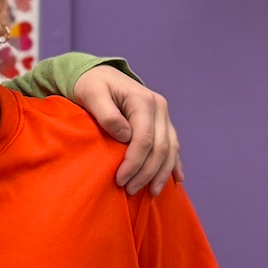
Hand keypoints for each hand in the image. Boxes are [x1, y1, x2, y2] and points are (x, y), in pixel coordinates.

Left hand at [72, 65, 183, 195]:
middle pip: (160, 148)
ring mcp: (163, 115)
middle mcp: (159, 107)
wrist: (99, 75)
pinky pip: (174, 145)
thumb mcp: (92, 95)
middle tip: (130, 190)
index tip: (120, 180)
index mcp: (143, 100)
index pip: (144, 139)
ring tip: (151, 192)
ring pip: (171, 149)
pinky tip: (176, 180)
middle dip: (146, 173)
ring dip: (162, 173)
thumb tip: (125, 136)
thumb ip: (107, 114)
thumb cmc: (92, 86)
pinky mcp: (163, 122)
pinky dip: (174, 164)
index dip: (134, 163)